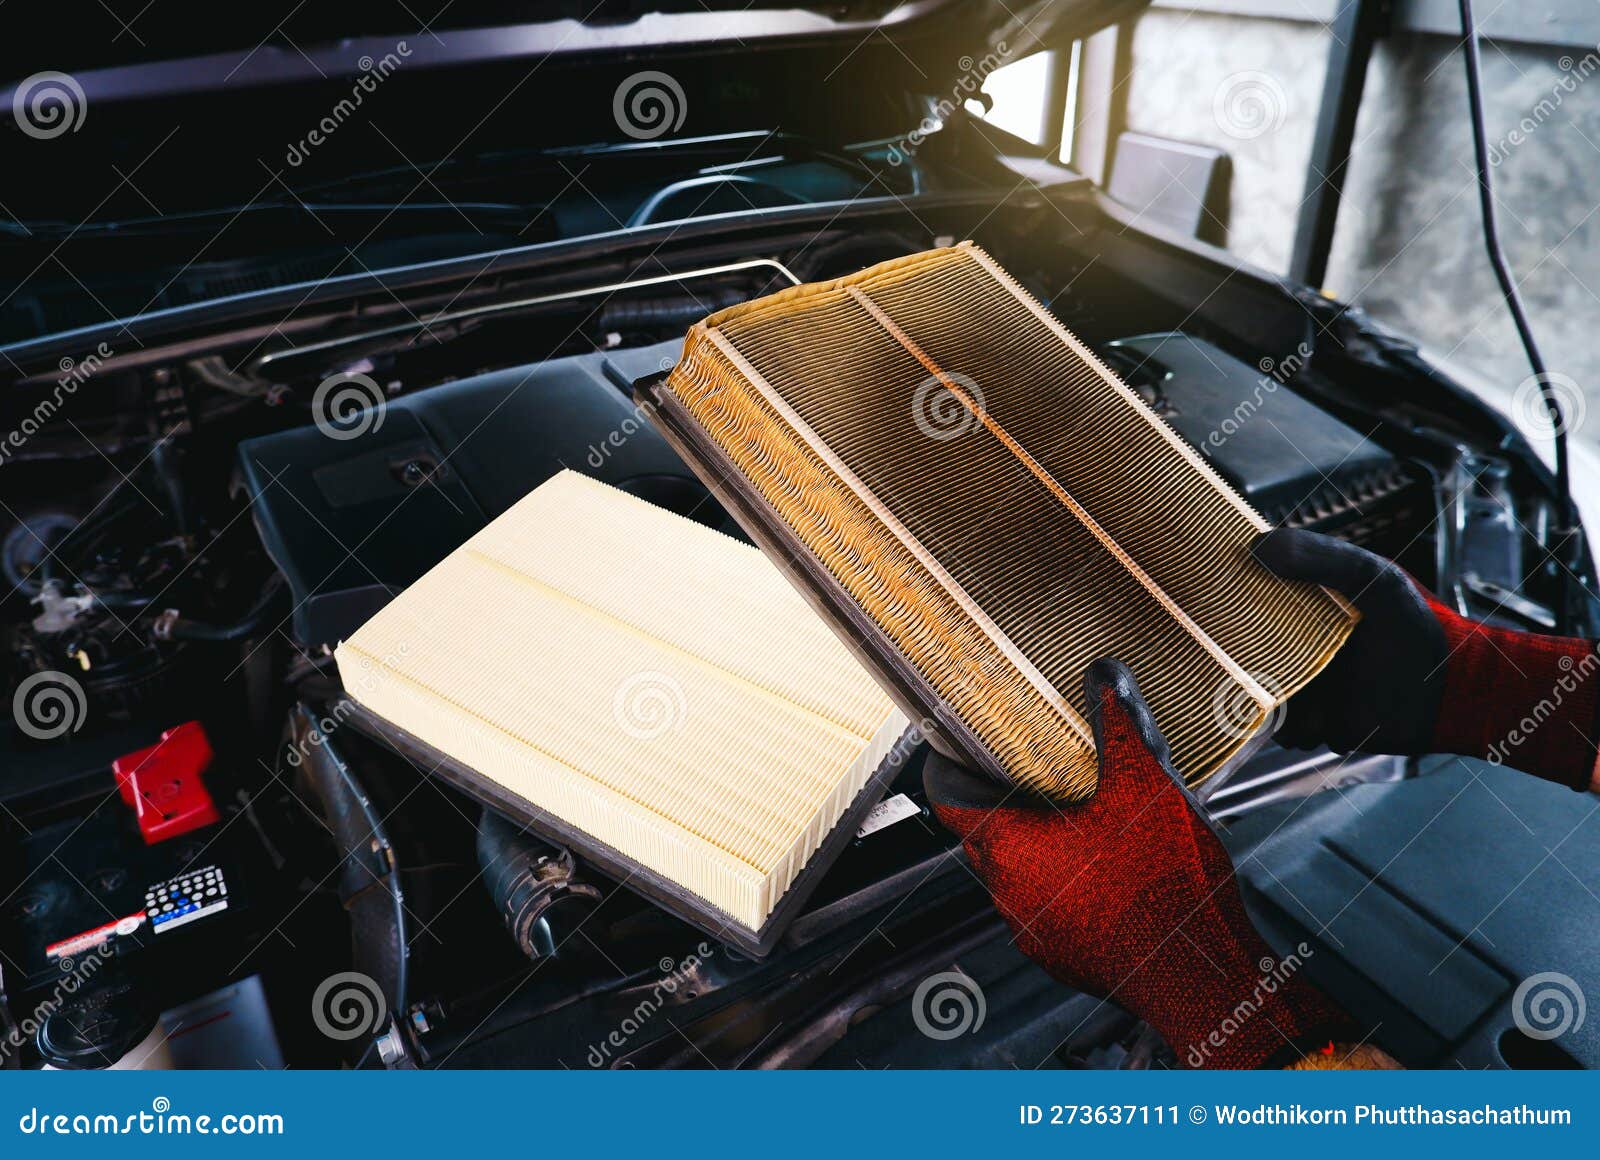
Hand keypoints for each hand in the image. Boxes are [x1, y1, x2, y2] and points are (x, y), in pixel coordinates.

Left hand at [924, 658, 1355, 1067]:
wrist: (1204, 978)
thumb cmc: (1167, 894)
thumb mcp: (1146, 785)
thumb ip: (1118, 724)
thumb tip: (1105, 679)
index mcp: (1010, 849)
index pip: (948, 801)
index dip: (948, 769)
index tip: (953, 750)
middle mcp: (1010, 895)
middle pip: (980, 837)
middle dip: (996, 804)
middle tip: (1027, 774)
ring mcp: (1036, 932)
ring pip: (1013, 877)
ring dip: (1034, 848)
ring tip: (1075, 819)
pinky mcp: (1066, 957)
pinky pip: (1046, 911)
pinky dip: (1062, 885)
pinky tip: (1105, 869)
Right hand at [1254, 528, 1599, 790]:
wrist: (1452, 691)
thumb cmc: (1419, 626)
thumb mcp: (1370, 576)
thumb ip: (1318, 555)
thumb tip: (1258, 547)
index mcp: (1304, 605)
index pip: (1249, 597)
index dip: (1227, 597)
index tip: (1208, 595)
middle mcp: (1298, 646)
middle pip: (1240, 650)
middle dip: (1232, 655)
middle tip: (1233, 652)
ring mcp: (1304, 686)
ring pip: (1255, 693)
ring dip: (1263, 696)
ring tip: (1291, 687)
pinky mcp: (1314, 724)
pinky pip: (1280, 730)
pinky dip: (1289, 726)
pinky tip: (1316, 713)